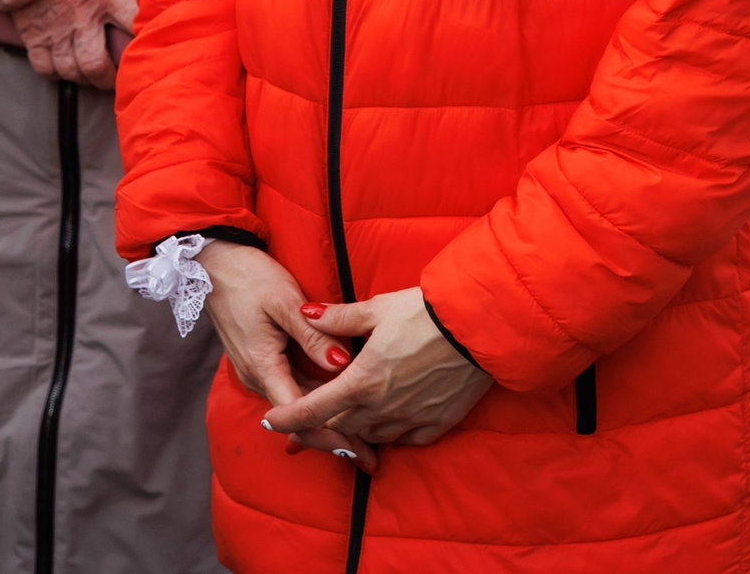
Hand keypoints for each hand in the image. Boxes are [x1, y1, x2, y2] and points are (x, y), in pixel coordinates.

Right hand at [2, 0, 136, 86]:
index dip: (149, 37)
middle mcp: (82, 16)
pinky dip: (54, 74)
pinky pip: (43, 66)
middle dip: (107, 79)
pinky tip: (62, 68)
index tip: (153, 45)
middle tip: (113, 78)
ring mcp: (55, 28)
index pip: (136, 21)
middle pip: (97, 64)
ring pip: (71, 71)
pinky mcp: (32, 32)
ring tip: (90, 76)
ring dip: (83, 79)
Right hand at [196, 243, 377, 470]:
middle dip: (334, 438)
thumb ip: (313, 334)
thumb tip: (341, 365)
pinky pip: (291, 388)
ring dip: (326, 422)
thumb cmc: (249, 277)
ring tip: (361, 440)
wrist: (214, 263)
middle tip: (369, 456)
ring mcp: (258, 370)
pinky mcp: (262, 361)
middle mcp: (258, 376)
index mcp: (262, 366)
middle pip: (299, 417)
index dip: (330, 434)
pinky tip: (337, 407)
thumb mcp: (285, 300)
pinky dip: (315, 401)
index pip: (299, 414)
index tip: (357, 450)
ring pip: (296, 405)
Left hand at [265, 288, 493, 450]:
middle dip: (321, 424)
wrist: (479, 327)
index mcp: (362, 380)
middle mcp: (382, 407)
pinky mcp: (437, 423)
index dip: (287, 418)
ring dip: (354, 428)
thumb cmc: (426, 313)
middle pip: (340, 426)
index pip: (313, 409)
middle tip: (309, 417)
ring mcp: (410, 418)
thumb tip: (305, 313)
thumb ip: (337, 318)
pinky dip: (390, 433)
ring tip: (347, 417)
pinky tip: (387, 422)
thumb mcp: (377, 309)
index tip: (270, 422)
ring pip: (370, 434)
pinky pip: (405, 439)